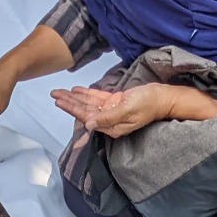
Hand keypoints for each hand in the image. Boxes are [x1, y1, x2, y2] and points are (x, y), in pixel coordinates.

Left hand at [51, 83, 171, 137]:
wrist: (162, 97)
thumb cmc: (148, 104)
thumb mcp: (127, 110)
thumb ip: (107, 118)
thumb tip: (89, 124)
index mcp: (111, 126)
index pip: (87, 116)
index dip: (72, 108)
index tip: (59, 101)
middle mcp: (109, 120)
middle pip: (85, 110)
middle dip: (69, 102)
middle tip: (54, 94)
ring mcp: (111, 110)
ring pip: (89, 104)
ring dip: (75, 97)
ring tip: (60, 91)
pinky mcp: (115, 102)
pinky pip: (97, 98)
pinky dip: (87, 94)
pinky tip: (76, 90)